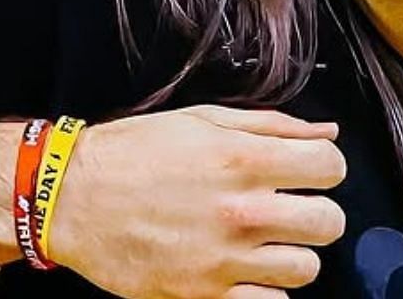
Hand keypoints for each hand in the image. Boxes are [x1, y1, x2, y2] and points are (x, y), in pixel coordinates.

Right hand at [49, 106, 346, 298]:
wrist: (71, 198)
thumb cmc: (133, 153)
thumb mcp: (201, 120)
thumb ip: (269, 126)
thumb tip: (326, 133)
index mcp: (243, 159)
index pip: (331, 166)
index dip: (324, 167)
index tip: (308, 171)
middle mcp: (242, 210)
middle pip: (329, 223)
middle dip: (317, 212)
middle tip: (291, 208)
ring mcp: (225, 257)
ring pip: (307, 268)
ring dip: (293, 253)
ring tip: (265, 241)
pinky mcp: (206, 294)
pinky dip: (266, 289)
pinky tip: (245, 269)